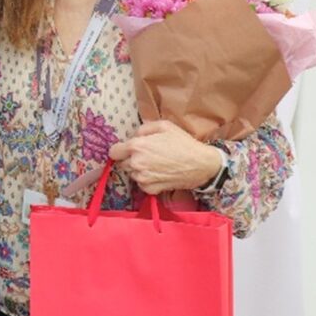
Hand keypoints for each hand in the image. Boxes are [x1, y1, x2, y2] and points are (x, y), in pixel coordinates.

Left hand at [108, 120, 222, 194]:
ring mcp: (143, 178)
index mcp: (137, 146)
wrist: (202, 165)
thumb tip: (134, 136)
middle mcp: (136, 163)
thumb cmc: (183, 143)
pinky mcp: (151, 189)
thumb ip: (143, 128)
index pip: (113, 151)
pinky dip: (146, 180)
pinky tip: (158, 173)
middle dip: (129, 159)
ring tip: (154, 164)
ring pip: (131, 174)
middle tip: (145, 156)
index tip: (126, 149)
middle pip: (121, 163)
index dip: (120, 150)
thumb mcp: (163, 126)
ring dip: (138, 170)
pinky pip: (141, 184)